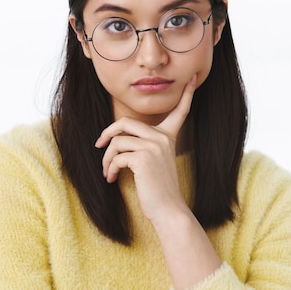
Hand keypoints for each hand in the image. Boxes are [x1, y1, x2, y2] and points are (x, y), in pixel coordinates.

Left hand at [95, 75, 196, 221]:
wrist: (168, 210)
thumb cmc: (158, 189)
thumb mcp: (153, 162)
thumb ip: (143, 146)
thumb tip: (115, 140)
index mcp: (168, 137)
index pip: (179, 111)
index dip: (187, 94)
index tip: (192, 78)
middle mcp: (162, 138)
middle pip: (125, 122)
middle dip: (107, 133)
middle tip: (98, 145)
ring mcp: (154, 146)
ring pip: (117, 142)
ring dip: (106, 159)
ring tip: (107, 172)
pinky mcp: (143, 158)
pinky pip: (116, 156)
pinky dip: (110, 168)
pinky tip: (112, 179)